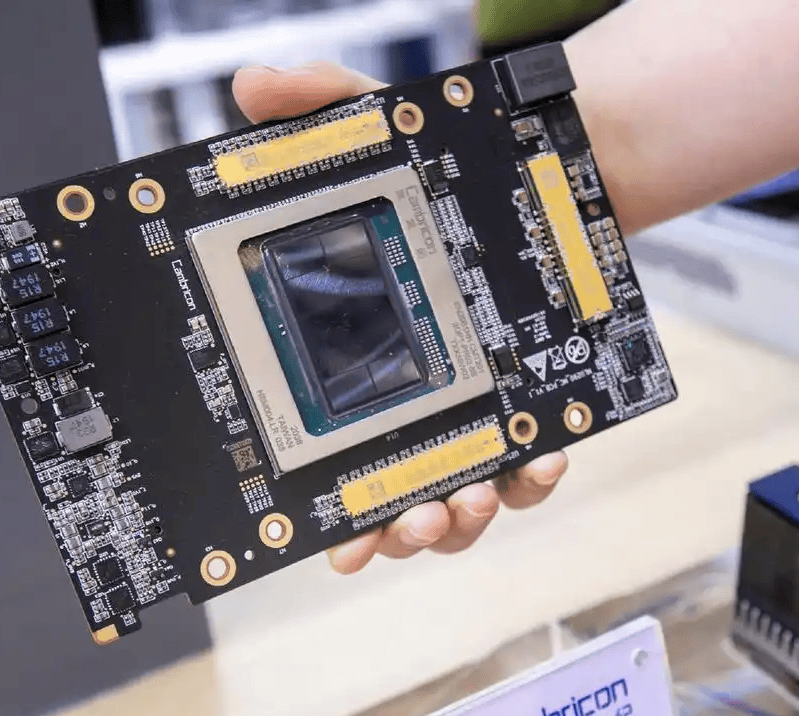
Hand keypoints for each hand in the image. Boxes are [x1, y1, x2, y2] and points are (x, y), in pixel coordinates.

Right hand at [232, 61, 569, 573]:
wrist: (545, 181)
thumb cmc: (449, 173)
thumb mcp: (377, 127)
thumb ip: (318, 105)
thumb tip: (252, 88)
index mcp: (353, 367)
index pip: (333, 460)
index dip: (337, 518)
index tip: (337, 545)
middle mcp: (410, 405)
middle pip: (397, 503)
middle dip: (402, 530)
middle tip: (406, 521)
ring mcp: (473, 414)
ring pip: (461, 502)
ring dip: (463, 517)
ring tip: (466, 495)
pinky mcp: (533, 407)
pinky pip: (532, 466)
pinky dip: (536, 475)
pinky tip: (543, 454)